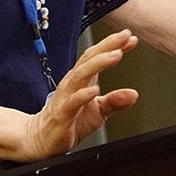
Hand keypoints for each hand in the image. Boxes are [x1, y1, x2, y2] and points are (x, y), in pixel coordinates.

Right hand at [21, 30, 138, 159]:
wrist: (42, 138)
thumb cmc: (69, 121)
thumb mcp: (98, 111)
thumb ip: (115, 100)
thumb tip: (133, 94)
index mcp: (81, 79)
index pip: (96, 57)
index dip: (112, 45)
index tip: (130, 37)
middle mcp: (73, 83)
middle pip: (89, 59)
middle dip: (107, 46)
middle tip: (124, 37)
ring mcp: (66, 96)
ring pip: (81, 75)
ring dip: (99, 63)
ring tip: (115, 55)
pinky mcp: (62, 114)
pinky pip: (72, 102)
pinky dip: (83, 95)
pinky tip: (94, 90)